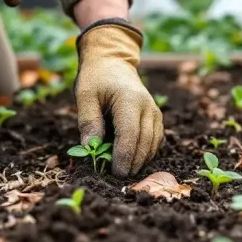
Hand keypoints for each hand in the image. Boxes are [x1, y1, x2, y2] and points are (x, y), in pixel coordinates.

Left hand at [75, 20, 163, 177]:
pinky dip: (146, 154)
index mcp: (129, 100)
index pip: (129, 134)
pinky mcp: (156, 119)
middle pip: (144, 143)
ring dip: (140, 161)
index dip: (124, 156)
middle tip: (117, 179)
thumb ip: (88, 122)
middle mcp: (148, 107)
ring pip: (153, 144)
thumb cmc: (96, 79)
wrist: (113, 62)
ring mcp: (155, 113)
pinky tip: (133, 162)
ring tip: (124, 172)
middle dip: (133, 163)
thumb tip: (90, 149)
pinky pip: (156, 141)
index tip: (116, 173)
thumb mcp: (85, 96)